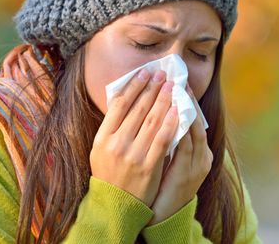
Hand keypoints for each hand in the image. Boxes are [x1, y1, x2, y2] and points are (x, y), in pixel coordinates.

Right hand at [90, 69, 177, 206]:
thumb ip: (111, 127)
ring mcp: (133, 155)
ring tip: (172, 86)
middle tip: (163, 74)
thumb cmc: (109, 174)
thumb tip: (125, 99)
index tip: (145, 73)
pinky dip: (171, 123)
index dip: (134, 86)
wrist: (115, 206)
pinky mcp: (149, 166)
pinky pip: (162, 139)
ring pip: (152, 121)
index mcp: (102, 138)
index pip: (120, 104)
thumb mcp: (100, 150)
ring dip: (163, 100)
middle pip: (137, 109)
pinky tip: (178, 110)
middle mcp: (116, 144)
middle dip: (152, 88)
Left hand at [148, 83, 212, 223]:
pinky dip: (178, 129)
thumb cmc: (165, 184)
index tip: (178, 82)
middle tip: (176, 79)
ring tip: (172, 90)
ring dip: (182, 109)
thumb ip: (170, 138)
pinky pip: (184, 146)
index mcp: (201, 152)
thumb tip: (160, 113)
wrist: (165, 215)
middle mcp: (203, 156)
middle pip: (196, 121)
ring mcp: (197, 165)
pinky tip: (171, 115)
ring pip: (192, 130)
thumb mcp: (171, 158)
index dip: (187, 100)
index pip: (195, 119)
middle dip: (185, 99)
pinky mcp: (187, 174)